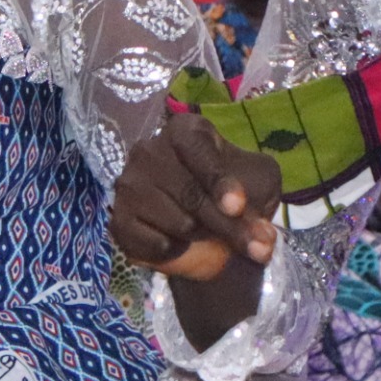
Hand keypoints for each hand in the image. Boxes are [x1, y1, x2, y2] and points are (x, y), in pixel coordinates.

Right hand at [109, 113, 280, 281]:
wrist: (208, 234)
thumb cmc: (233, 196)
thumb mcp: (260, 184)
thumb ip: (261, 200)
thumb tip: (260, 239)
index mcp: (184, 131)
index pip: (197, 152)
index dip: (218, 181)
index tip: (236, 207)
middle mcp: (148, 151)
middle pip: (188, 192)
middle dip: (226, 224)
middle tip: (256, 248)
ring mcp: (129, 185)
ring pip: (175, 221)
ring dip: (201, 236)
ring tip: (205, 232)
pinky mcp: (119, 219)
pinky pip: (153, 242)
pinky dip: (173, 249)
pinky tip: (176, 240)